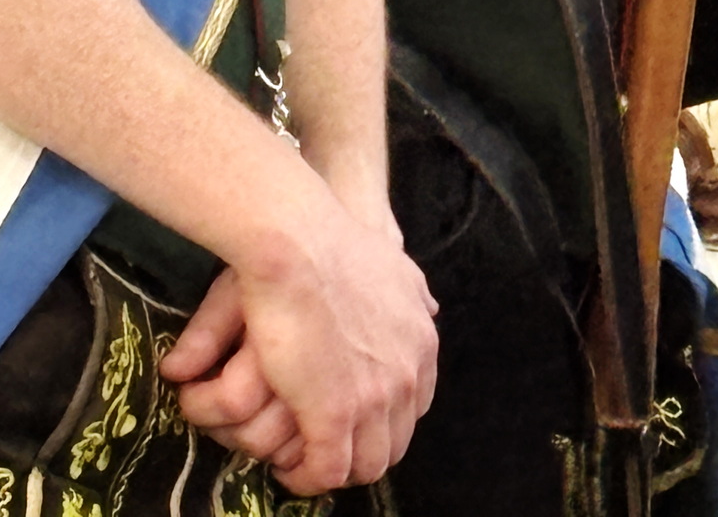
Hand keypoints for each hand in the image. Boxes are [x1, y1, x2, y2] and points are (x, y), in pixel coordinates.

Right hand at [162, 198, 437, 494]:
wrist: (298, 239)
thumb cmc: (331, 241)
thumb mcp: (394, 263)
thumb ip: (413, 291)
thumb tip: (428, 306)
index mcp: (421, 344)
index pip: (414, 405)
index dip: (385, 417)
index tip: (357, 417)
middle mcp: (407, 376)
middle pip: (393, 442)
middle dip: (362, 450)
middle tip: (328, 447)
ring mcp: (374, 401)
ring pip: (363, 465)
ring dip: (335, 470)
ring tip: (305, 462)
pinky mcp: (333, 418)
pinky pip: (326, 471)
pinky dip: (307, 478)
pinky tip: (288, 469)